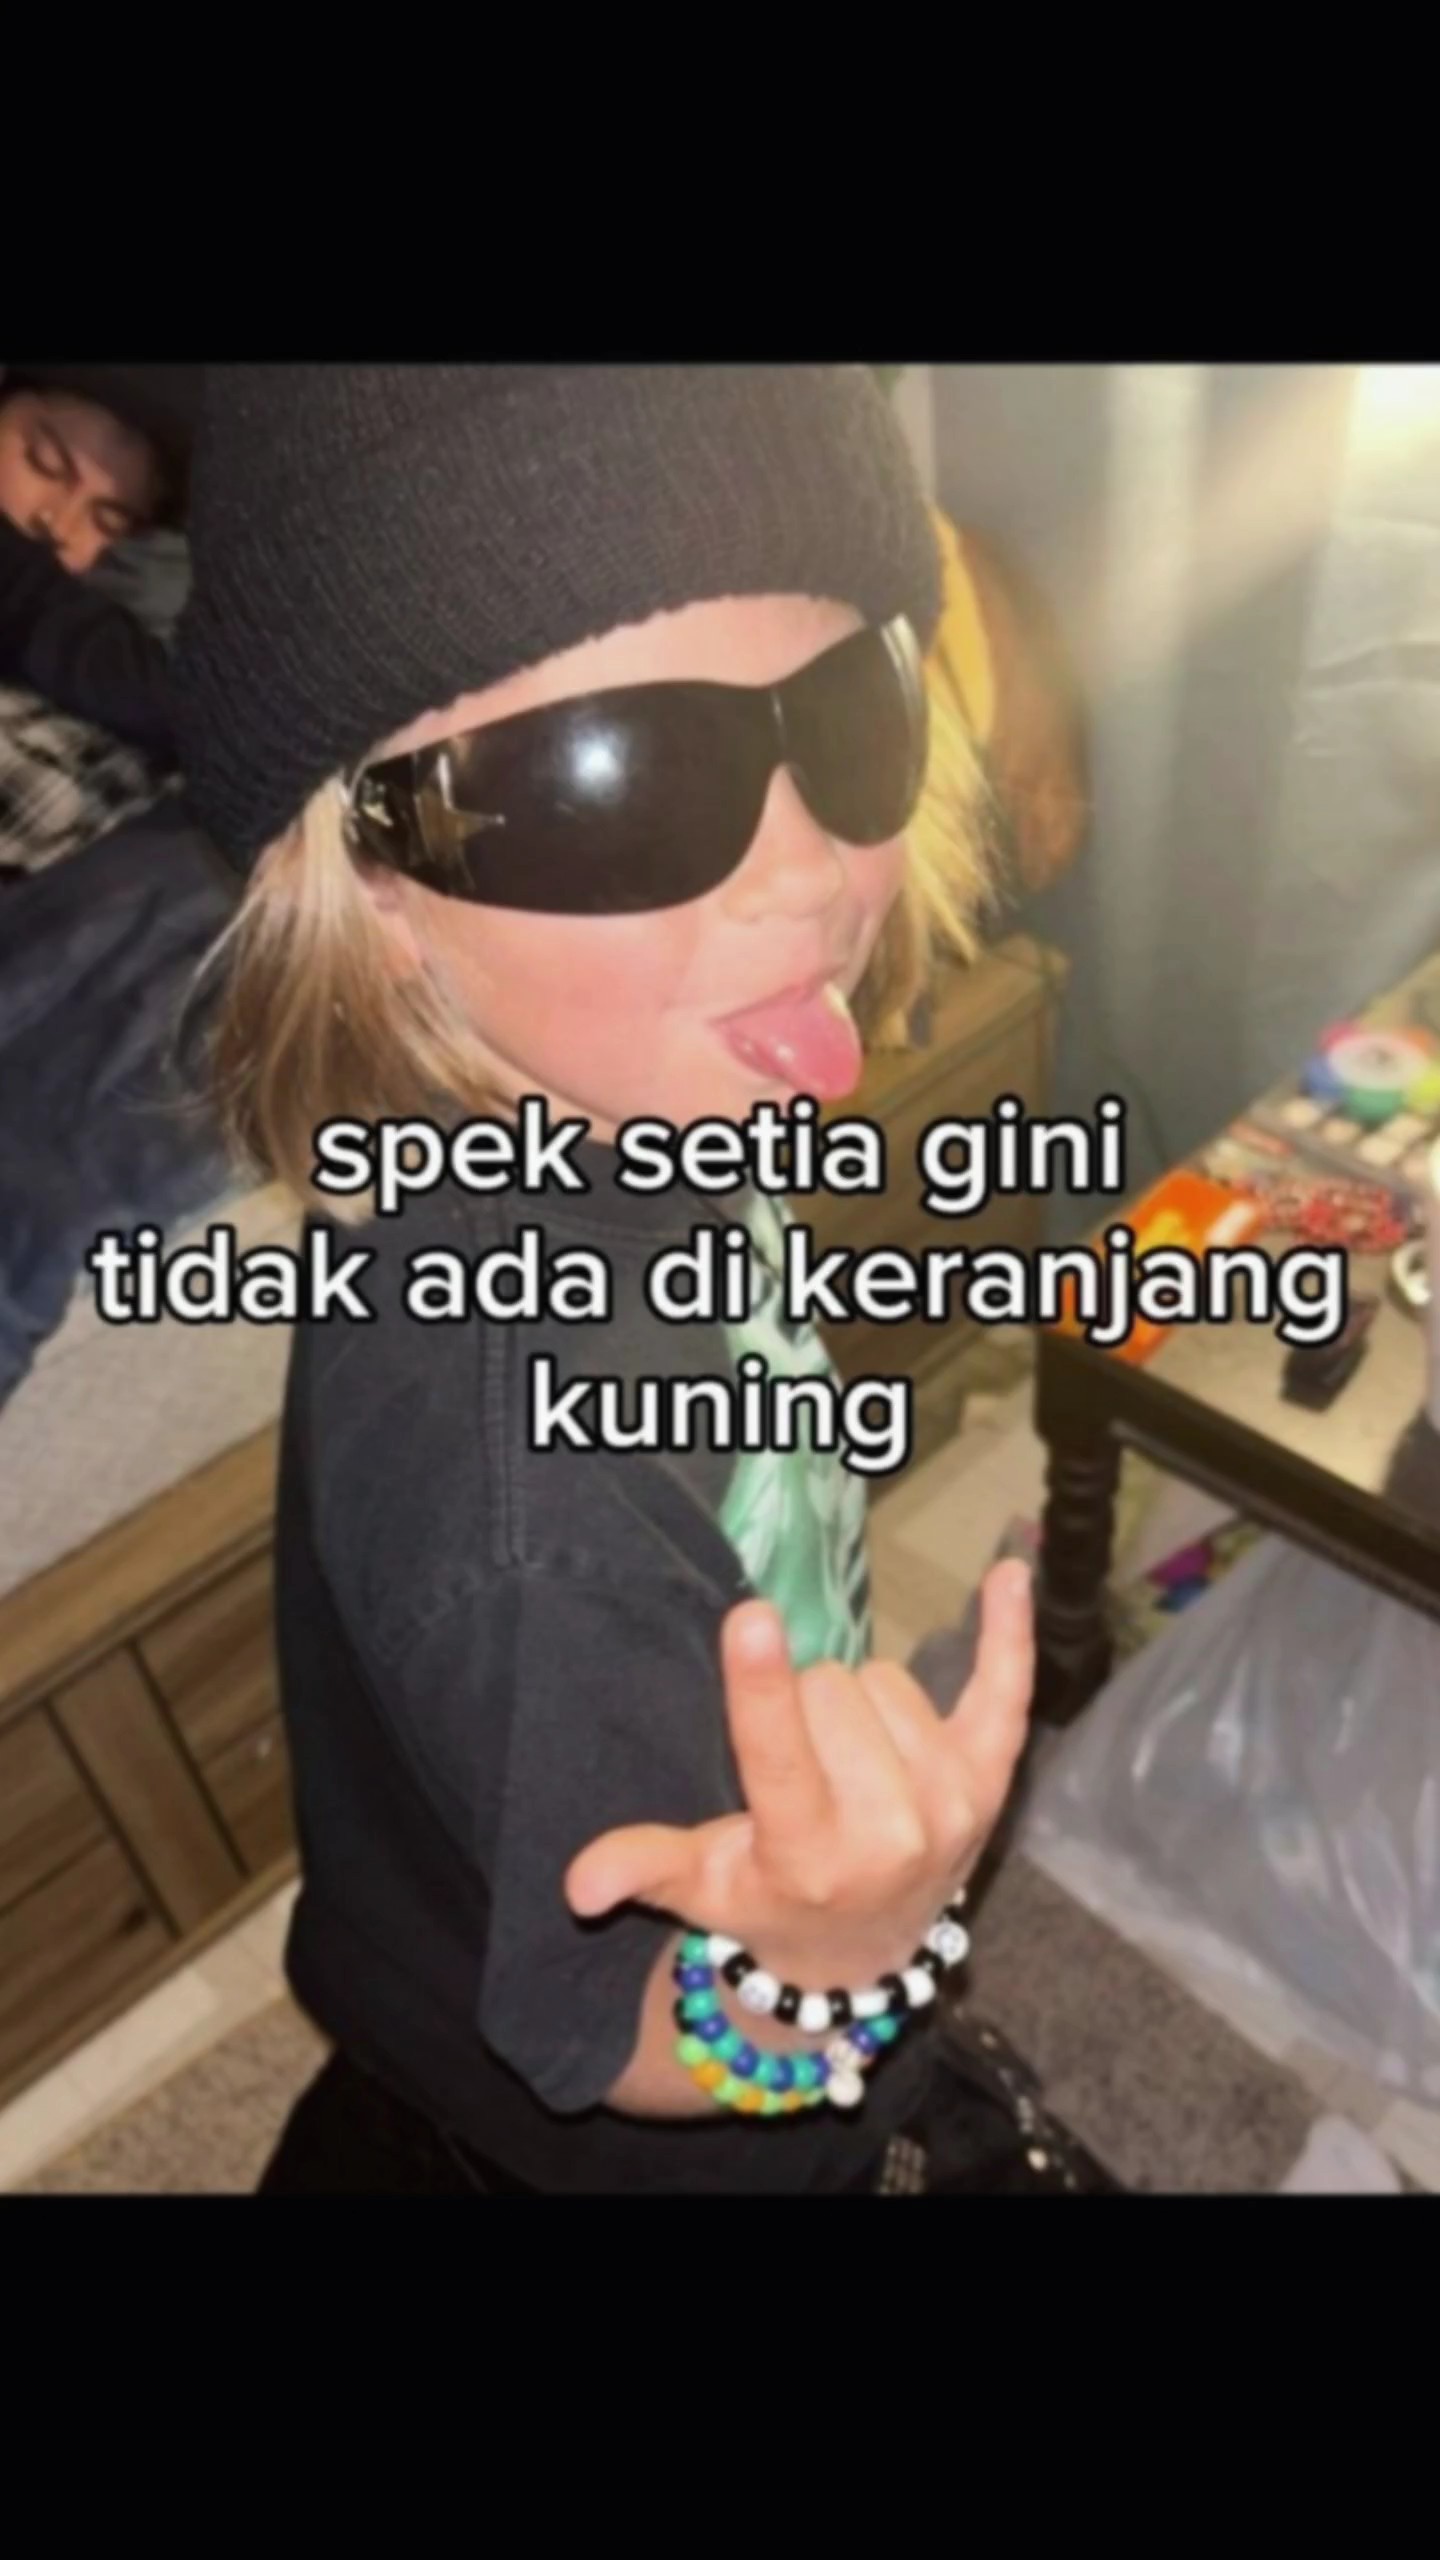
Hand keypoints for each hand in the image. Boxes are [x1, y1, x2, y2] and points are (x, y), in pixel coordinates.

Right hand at [565, 1561, 1033, 1994]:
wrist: (863, 1958)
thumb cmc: (768, 1903)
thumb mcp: (700, 1891)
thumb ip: (644, 1866)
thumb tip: (575, 1886)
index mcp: (808, 1854)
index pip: (780, 1755)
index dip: (762, 1686)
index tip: (750, 1619)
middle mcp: (889, 1832)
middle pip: (830, 1689)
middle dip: (801, 1703)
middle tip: (798, 1759)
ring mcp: (949, 1803)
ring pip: (885, 1679)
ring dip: (855, 1702)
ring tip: (843, 1758)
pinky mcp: (991, 1779)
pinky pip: (1004, 1688)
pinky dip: (1007, 1633)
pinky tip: (1009, 1572)